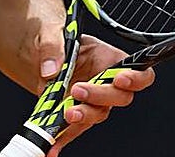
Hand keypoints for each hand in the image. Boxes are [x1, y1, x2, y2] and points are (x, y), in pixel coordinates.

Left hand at [44, 34, 155, 155]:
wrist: (36, 54)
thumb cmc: (52, 38)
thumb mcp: (50, 30)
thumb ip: (52, 45)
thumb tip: (51, 68)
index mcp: (109, 58)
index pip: (138, 72)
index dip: (136, 78)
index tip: (120, 79)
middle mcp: (105, 82)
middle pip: (118, 97)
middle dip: (100, 96)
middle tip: (78, 90)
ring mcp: (92, 100)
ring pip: (98, 114)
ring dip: (84, 116)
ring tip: (67, 113)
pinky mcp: (76, 112)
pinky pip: (74, 128)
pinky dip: (63, 137)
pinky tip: (54, 144)